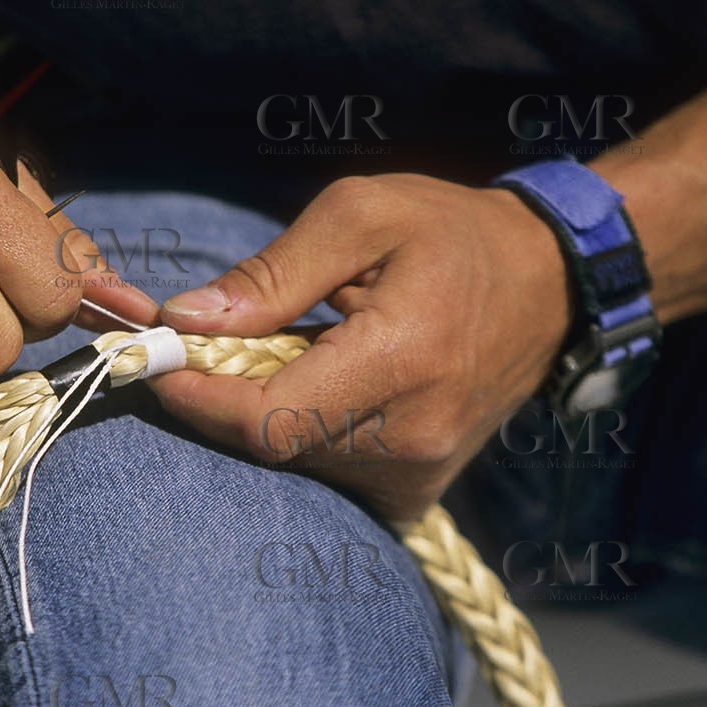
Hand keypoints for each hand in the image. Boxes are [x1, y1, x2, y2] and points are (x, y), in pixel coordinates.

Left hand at [150, 174, 571, 522]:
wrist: (551, 285)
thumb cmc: (452, 234)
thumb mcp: (362, 214)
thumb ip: (272, 271)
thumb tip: (188, 319)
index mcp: (400, 361)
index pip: (265, 420)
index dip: (195, 397)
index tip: (155, 359)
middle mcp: (412, 436)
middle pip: (270, 445)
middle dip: (223, 394)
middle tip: (219, 338)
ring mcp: (419, 474)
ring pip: (294, 462)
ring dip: (266, 410)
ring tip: (295, 347)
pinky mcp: (417, 492)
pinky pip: (326, 472)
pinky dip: (304, 430)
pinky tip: (325, 382)